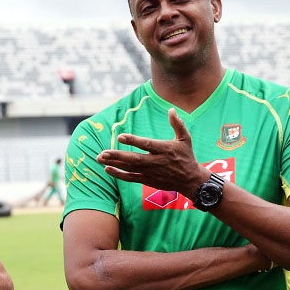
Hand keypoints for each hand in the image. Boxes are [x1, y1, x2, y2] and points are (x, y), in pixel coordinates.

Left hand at [96, 108, 210, 197]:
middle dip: (117, 155)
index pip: (146, 144)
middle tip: (102, 152)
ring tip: (99, 158)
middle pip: (134, 159)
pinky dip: (119, 174)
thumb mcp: (185, 138)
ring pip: (130, 168)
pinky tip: (107, 169)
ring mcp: (151, 172)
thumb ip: (177, 124)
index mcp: (164, 149)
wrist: (190, 180)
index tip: (120, 137)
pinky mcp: (148, 180)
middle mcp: (156, 161)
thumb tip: (171, 109)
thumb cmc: (186, 156)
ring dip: (114, 163)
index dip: (133, 141)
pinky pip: (131, 178)